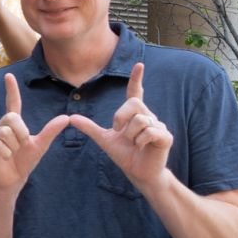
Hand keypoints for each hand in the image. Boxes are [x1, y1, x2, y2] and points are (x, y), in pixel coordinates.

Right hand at [0, 73, 71, 187]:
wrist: (13, 179)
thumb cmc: (24, 161)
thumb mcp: (40, 145)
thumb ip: (51, 131)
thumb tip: (66, 117)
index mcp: (14, 123)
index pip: (13, 103)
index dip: (11, 89)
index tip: (9, 75)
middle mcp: (0, 125)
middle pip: (12, 117)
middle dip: (21, 133)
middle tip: (21, 145)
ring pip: (5, 132)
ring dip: (14, 146)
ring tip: (12, 154)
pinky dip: (6, 153)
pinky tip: (5, 158)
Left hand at [70, 63, 171, 186]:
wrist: (138, 173)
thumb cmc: (125, 155)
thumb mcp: (104, 140)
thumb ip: (90, 128)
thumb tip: (71, 117)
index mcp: (134, 115)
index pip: (135, 92)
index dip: (136, 79)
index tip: (139, 64)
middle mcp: (148, 116)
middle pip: (134, 103)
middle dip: (121, 117)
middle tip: (118, 131)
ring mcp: (159, 126)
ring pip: (140, 120)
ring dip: (130, 135)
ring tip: (133, 144)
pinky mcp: (165, 137)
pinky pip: (149, 132)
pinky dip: (140, 141)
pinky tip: (141, 147)